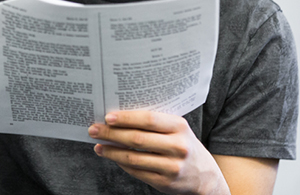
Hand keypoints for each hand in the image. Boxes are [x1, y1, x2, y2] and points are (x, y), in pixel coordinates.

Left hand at [88, 110, 228, 194]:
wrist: (205, 175)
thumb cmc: (184, 145)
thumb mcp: (177, 129)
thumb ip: (155, 122)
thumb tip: (119, 116)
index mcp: (180, 127)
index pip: (149, 120)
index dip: (126, 118)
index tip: (108, 117)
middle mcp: (177, 147)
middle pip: (137, 139)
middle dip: (111, 134)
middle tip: (94, 129)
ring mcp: (171, 167)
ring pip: (133, 158)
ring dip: (112, 151)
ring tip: (99, 145)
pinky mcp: (164, 182)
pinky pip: (136, 171)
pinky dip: (120, 163)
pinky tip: (111, 156)